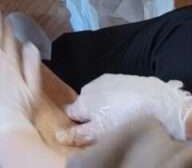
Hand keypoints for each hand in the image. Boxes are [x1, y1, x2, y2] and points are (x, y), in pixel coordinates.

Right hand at [57, 74, 191, 146]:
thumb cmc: (124, 119)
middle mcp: (89, 87)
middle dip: (91, 112)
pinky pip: (112, 89)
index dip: (76, 122)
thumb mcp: (100, 133)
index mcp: (82, 101)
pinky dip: (116, 97)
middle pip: (85, 102)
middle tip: (104, 126)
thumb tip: (58, 135)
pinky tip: (128, 106)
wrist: (155, 101)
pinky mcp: (121, 77)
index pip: (70, 111)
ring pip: (99, 95)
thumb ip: (78, 134)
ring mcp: (105, 80)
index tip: (84, 129)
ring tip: (118, 117)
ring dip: (104, 104)